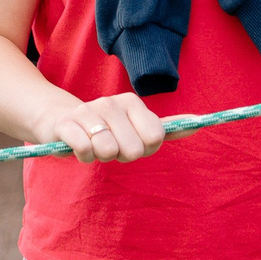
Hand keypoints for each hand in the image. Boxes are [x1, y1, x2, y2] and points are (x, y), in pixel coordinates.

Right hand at [35, 90, 168, 163]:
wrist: (61, 122)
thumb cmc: (107, 129)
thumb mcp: (136, 126)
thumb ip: (166, 128)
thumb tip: (198, 123)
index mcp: (132, 102)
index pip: (155, 137)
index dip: (146, 149)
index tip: (133, 142)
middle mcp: (111, 103)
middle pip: (133, 149)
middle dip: (122, 155)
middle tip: (111, 146)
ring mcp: (88, 111)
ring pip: (108, 150)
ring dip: (102, 157)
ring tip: (95, 146)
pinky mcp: (66, 124)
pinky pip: (85, 150)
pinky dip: (84, 157)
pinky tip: (80, 147)